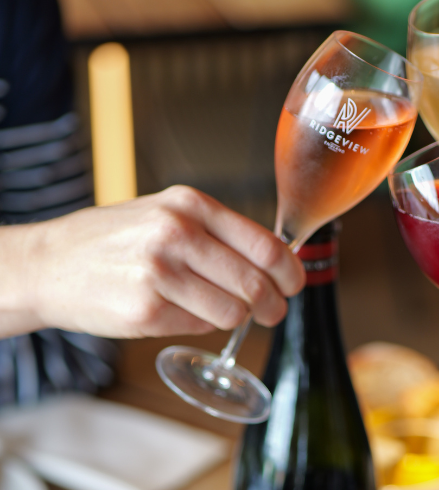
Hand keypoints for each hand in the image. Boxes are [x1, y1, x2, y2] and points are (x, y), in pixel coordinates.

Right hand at [8, 186, 304, 337]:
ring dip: (235, 317)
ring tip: (216, 309)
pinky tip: (175, 310)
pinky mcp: (144, 310)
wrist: (49, 262)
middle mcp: (178, 234)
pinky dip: (197, 324)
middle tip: (273, 312)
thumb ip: (218, 232)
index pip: (266, 245)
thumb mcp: (168, 213)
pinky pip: (198, 326)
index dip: (290, 271)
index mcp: (191, 205)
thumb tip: (275, 259)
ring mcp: (160, 272)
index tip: (294, 284)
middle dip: (274, 305)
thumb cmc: (115, 239)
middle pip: (256, 283)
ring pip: (233, 311)